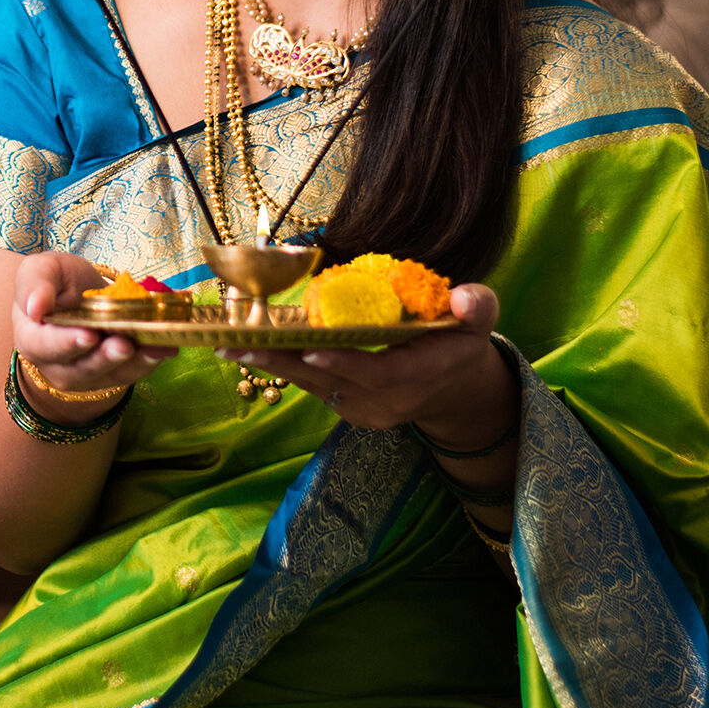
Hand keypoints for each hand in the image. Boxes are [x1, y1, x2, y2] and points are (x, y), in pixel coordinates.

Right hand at [13, 252, 176, 400]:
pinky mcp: (113, 373)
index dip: (65, 342)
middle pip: (81, 367)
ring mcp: (87, 372)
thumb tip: (35, 306)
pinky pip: (132, 372)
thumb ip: (35, 284)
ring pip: (110, 374)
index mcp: (32, 338)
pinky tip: (168, 347)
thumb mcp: (41, 271)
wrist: (77, 294)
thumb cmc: (56, 282)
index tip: (87, 334)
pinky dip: (151, 361)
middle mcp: (57, 364)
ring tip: (154, 347)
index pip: (45, 346)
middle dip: (105, 357)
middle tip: (124, 344)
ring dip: (134, 363)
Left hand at [219, 283, 514, 443]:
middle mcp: (384, 402)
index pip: (376, 374)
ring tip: (228, 343)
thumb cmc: (464, 344)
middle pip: (328, 382)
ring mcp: (363, 410)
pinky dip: (282, 366)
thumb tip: (466, 297)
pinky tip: (249, 348)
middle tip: (238, 342)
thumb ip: (477, 307)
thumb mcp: (480, 322)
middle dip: (283, 361)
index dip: (343, 362)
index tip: (310, 348)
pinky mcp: (348, 408)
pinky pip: (312, 387)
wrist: (457, 392)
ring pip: (312, 386)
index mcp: (416, 377)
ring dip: (271, 364)